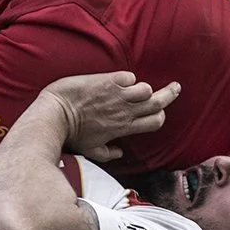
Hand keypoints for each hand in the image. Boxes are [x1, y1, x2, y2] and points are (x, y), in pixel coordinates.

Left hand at [41, 72, 179, 161]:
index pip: (155, 122)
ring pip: (146, 88)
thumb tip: (120, 153)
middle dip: (170, 94)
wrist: (54, 115)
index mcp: (124, 127)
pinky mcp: (107, 81)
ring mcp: (118, 94)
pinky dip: (127, 78)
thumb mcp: (92, 150)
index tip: (161, 111)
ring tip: (137, 87)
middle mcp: (126, 111)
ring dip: (144, 87)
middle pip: (158, 103)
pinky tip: (119, 80)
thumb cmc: (71, 134)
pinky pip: (128, 76)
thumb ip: (108, 153)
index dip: (160, 116)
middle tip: (176, 87)